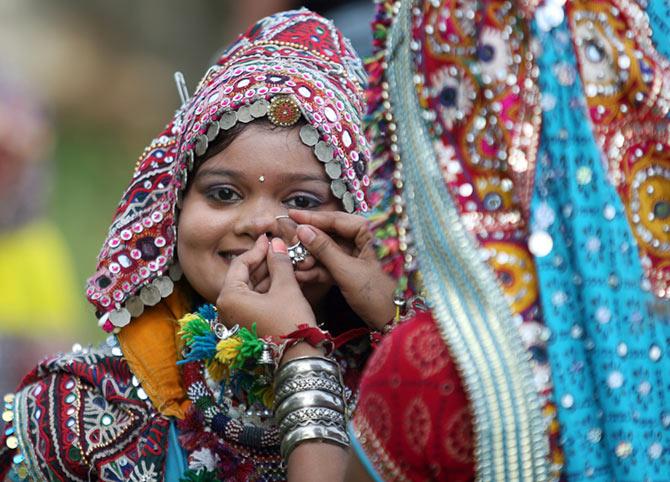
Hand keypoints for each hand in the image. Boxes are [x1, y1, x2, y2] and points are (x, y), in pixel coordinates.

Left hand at [216, 235, 317, 336]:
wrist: (299, 358)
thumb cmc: (290, 322)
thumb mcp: (286, 287)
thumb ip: (279, 262)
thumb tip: (276, 243)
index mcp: (229, 297)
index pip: (240, 264)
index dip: (257, 249)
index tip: (271, 239)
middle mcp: (226, 308)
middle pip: (243, 277)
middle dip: (263, 263)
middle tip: (279, 250)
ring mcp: (235, 319)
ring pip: (249, 289)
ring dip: (266, 276)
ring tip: (284, 263)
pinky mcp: (246, 326)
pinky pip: (253, 301)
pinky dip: (266, 290)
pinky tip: (281, 280)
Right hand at [288, 209, 396, 329]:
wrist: (395, 323)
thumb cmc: (378, 295)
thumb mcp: (347, 271)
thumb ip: (324, 249)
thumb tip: (302, 230)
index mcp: (372, 232)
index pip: (338, 219)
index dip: (313, 218)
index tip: (292, 214)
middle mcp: (368, 239)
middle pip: (333, 233)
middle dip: (311, 242)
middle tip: (291, 245)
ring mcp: (362, 255)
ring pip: (331, 250)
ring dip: (313, 258)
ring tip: (295, 264)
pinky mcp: (357, 270)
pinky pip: (335, 264)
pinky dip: (320, 269)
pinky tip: (303, 274)